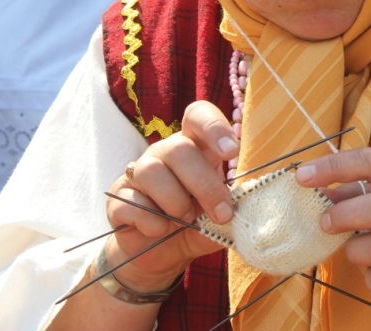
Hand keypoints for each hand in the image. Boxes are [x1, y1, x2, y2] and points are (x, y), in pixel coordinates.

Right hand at [102, 100, 239, 291]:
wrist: (161, 254)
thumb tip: (251, 207)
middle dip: (205, 185)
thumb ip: (234, 208)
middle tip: (222, 213)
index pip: (198, 115)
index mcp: (195, 147)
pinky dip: (151, 221)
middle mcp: (165, 153)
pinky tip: (160, 231)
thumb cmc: (196, 224)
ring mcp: (138, 173)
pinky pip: (131, 201)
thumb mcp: (220, 217)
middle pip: (179, 149)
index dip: (214, 127)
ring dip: (176, 202)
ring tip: (184, 220)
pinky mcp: (118, 198)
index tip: (231, 152)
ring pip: (152, 171)